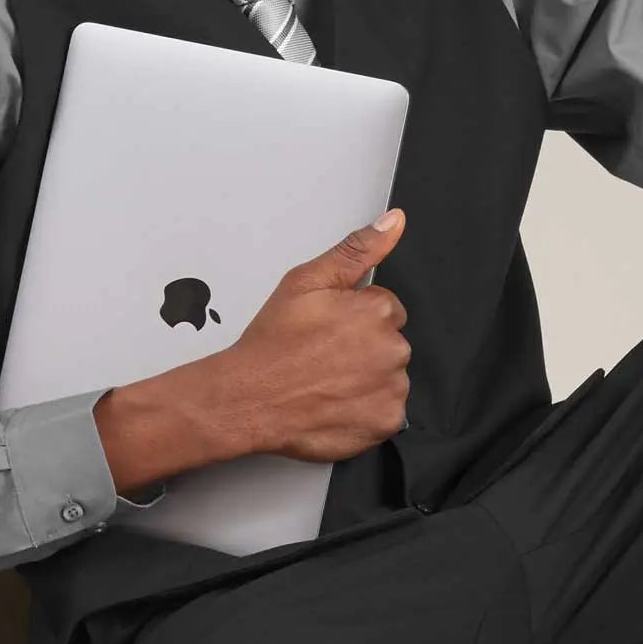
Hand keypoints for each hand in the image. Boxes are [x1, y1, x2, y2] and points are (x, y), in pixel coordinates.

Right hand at [93, 209, 409, 490]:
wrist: (249, 398)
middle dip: (363, 347)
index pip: (385, 308)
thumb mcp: (307, 281)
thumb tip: (393, 222)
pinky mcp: (385, 422)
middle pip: (390, 343)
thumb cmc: (273, 343)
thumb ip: (356, 249)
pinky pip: (387, 411)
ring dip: (367, 378)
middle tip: (323, 356)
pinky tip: (336, 403)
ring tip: (326, 381)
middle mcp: (393, 349)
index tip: (329, 330)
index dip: (354, 317)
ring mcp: (391, 389)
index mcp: (378, 311)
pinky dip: (366, 409)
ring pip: (389, 377)